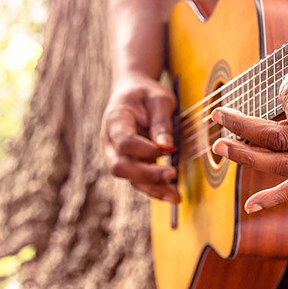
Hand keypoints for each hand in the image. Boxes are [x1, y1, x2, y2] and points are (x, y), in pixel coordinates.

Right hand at [101, 72, 179, 201]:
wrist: (132, 92)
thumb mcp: (159, 98)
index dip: (143, 149)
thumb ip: (161, 122)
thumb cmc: (146, 93)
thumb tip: (166, 147)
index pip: (123, 141)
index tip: (166, 150)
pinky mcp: (130, 163)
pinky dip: (155, 188)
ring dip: (153, 188)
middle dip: (146, 174)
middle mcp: (111, 142)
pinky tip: (172, 195)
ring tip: (175, 196)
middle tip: (172, 174)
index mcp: (115, 120)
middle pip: (121, 166)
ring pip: (130, 178)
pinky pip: (139, 181)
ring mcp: (118, 155)